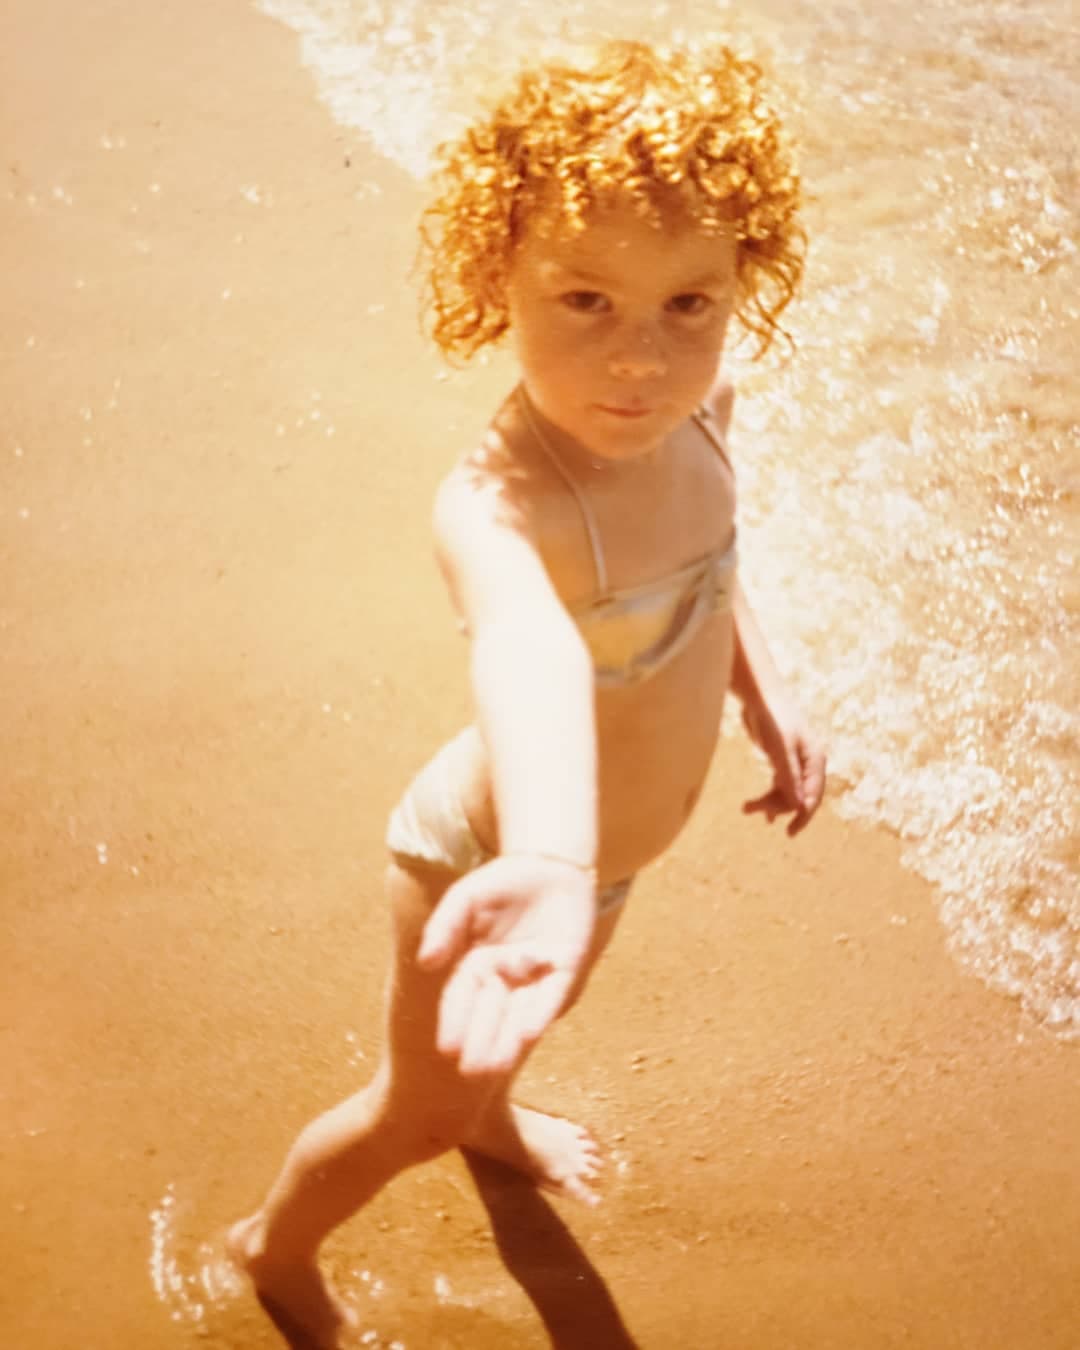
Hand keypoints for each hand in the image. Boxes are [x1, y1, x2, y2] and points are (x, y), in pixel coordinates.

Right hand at [417, 853, 596, 1076]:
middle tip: (472, 1072)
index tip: (447, 1048)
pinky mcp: (565, 971)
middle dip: (481, 1042)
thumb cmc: (503, 883)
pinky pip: (551, 996)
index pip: (462, 998)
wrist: (550, 864)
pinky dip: (540, 1014)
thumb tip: (426, 962)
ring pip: (520, 1015)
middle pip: (490, 1014)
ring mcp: (536, 977)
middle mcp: (506, 978)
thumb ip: (445, 926)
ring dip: (509, 1041)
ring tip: (496, 1067)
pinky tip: (527, 1033)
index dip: (455, 1022)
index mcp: (477, 964)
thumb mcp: (465, 898)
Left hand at [741, 692, 825, 835]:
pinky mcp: (781, 758)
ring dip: (770, 801)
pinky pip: (780, 784)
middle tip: (750, 808)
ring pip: (787, 791)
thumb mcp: (780, 748)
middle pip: (798, 795)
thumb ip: (789, 776)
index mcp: (815, 760)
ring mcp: (795, 761)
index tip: (790, 833)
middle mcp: (808, 762)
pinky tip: (759, 808)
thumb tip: (799, 805)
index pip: (813, 796)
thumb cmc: (773, 717)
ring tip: (746, 808)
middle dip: (778, 805)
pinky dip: (770, 795)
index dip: (803, 815)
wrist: (760, 693)